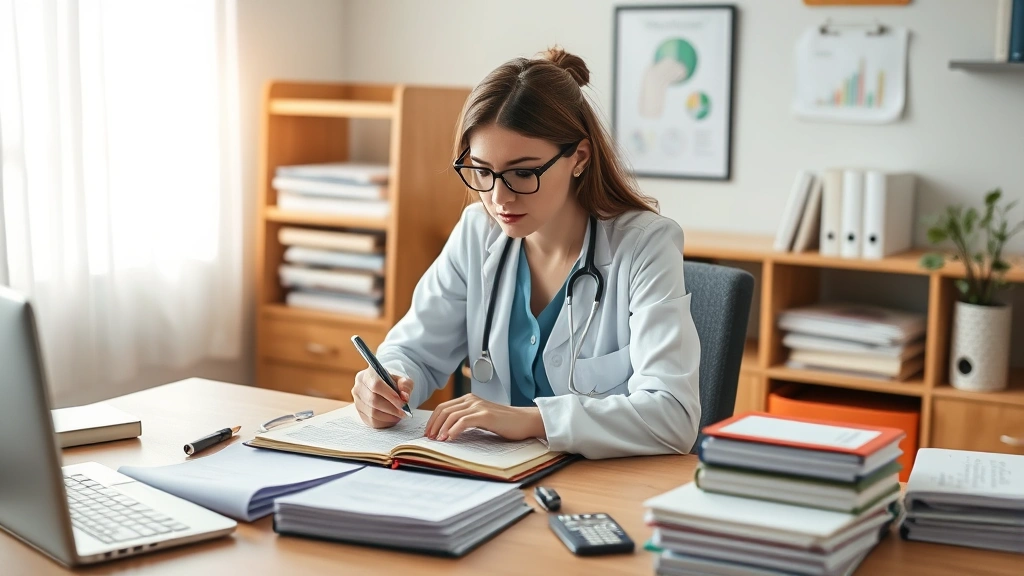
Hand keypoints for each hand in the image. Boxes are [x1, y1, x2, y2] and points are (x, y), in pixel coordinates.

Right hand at [351, 368, 413, 428]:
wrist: (386, 388)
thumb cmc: (394, 383)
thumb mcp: (403, 380)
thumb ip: (406, 385)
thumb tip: (405, 397)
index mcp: (369, 374)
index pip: (376, 385)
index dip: (390, 395)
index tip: (402, 403)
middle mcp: (359, 386)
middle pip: (373, 400)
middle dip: (391, 408)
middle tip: (404, 412)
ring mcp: (357, 401)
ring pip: (372, 412)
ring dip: (389, 416)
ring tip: (400, 415)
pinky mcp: (359, 413)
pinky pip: (371, 421)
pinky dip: (385, 422)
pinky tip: (393, 418)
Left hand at [424, 394, 545, 441]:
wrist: (525, 421)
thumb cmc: (505, 423)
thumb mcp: (482, 419)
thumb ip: (467, 420)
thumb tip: (447, 431)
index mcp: (469, 400)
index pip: (443, 407)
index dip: (433, 420)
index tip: (428, 433)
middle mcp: (472, 400)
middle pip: (444, 410)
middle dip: (433, 425)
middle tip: (429, 438)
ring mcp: (478, 406)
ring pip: (451, 415)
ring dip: (441, 429)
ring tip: (438, 440)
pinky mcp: (485, 415)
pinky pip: (463, 421)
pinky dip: (453, 430)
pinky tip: (450, 439)